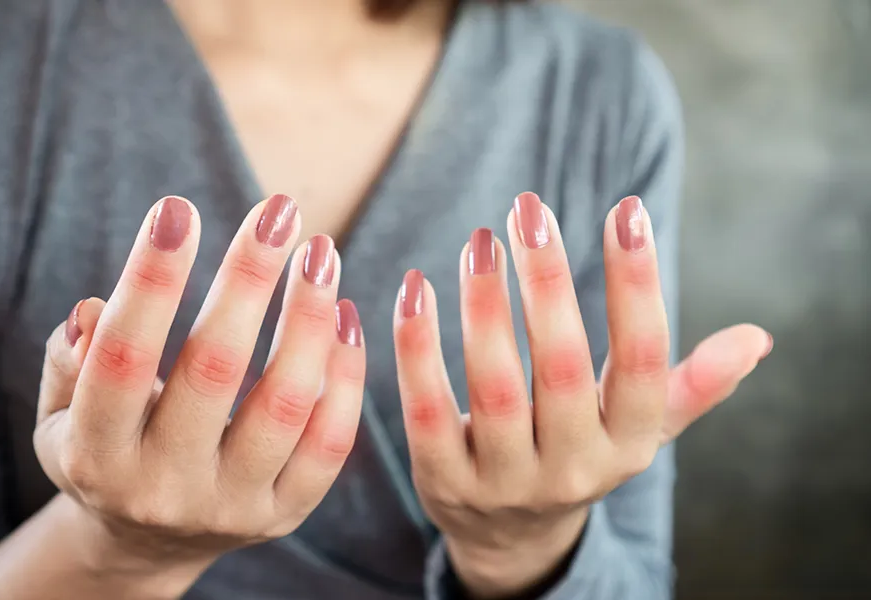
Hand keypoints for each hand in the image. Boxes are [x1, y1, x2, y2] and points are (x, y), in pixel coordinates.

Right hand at [35, 195, 364, 588]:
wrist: (148, 538)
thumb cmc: (107, 449)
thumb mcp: (63, 417)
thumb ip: (71, 364)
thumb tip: (96, 311)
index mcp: (97, 458)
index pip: (121, 358)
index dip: (151, 281)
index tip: (178, 207)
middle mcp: (165, 487)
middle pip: (215, 369)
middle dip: (249, 279)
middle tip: (279, 210)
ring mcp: (233, 506)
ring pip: (286, 402)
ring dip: (309, 316)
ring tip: (321, 251)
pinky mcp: (285, 511)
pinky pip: (331, 439)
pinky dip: (345, 371)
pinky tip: (343, 314)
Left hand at [393, 193, 770, 597]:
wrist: (510, 534)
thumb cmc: (579, 451)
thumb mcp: (637, 429)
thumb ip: (690, 385)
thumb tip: (756, 340)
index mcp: (627, 444)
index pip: (642, 360)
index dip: (637, 284)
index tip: (627, 211)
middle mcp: (573, 467)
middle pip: (562, 367)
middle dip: (549, 282)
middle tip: (529, 208)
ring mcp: (505, 480)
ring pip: (494, 387)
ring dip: (484, 306)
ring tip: (480, 241)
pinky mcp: (445, 481)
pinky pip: (427, 410)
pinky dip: (418, 347)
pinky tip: (416, 289)